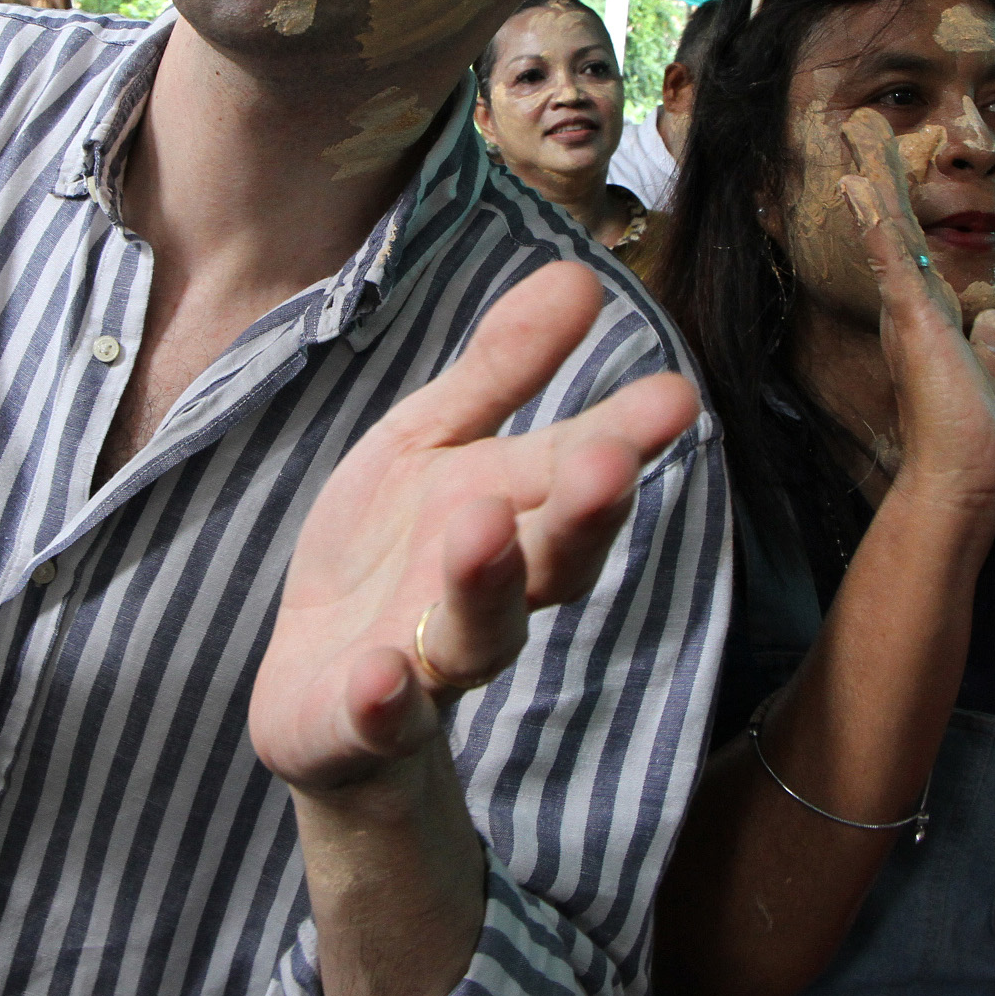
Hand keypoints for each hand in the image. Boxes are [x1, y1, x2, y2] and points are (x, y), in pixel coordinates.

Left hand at [248, 262, 698, 792]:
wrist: (319, 693)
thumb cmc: (391, 553)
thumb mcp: (431, 444)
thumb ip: (501, 371)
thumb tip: (579, 273)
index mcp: (512, 519)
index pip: (575, 476)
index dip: (622, 438)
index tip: (674, 394)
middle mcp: (488, 596)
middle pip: (551, 562)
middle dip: (579, 514)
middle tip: (604, 463)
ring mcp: (427, 664)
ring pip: (475, 635)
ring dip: (482, 584)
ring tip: (481, 526)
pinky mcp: (360, 722)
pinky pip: (377, 718)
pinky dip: (383, 701)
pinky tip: (381, 677)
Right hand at [838, 107, 994, 508]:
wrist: (964, 477)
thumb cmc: (977, 440)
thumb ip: (994, 345)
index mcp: (929, 320)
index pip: (913, 250)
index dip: (896, 208)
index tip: (879, 173)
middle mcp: (909, 309)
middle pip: (892, 227)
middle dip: (876, 174)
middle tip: (856, 126)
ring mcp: (905, 310)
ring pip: (886, 230)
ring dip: (871, 177)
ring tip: (854, 128)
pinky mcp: (908, 317)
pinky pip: (888, 255)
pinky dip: (872, 215)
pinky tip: (852, 179)